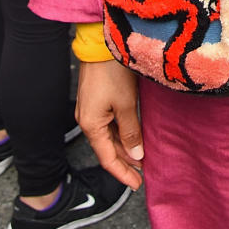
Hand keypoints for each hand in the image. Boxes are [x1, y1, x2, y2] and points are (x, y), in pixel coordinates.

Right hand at [76, 58, 144, 190]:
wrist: (100, 44)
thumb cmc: (112, 73)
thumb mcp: (125, 104)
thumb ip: (131, 131)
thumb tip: (135, 154)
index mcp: (91, 125)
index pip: (107, 158)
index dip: (122, 173)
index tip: (137, 184)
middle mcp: (87, 120)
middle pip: (107, 149)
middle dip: (124, 162)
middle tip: (142, 174)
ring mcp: (90, 109)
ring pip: (108, 136)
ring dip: (124, 147)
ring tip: (140, 158)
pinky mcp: (95, 99)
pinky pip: (108, 124)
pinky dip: (121, 133)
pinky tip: (132, 136)